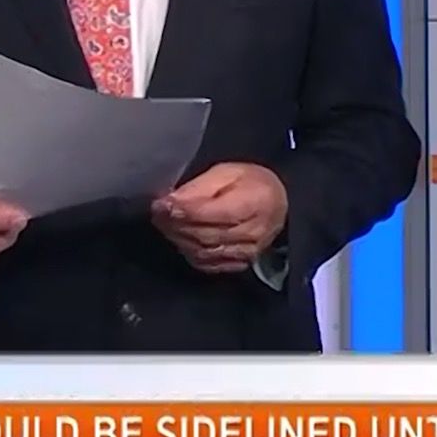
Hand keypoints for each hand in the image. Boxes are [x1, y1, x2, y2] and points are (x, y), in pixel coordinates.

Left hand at [150, 162, 287, 273]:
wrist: (279, 204)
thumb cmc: (251, 183)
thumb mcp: (228, 172)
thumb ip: (200, 186)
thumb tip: (171, 200)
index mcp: (254, 202)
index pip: (211, 212)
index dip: (182, 210)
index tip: (160, 204)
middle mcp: (252, 232)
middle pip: (204, 234)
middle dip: (175, 224)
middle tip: (157, 213)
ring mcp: (247, 252)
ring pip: (203, 251)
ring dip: (178, 238)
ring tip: (164, 224)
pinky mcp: (240, 264)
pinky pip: (207, 264)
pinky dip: (189, 252)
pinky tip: (181, 239)